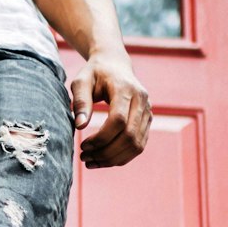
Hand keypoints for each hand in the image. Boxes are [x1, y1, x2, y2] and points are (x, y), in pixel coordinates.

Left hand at [71, 50, 151, 167]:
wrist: (115, 64)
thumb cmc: (95, 73)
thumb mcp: (82, 81)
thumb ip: (81, 101)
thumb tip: (80, 127)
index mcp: (126, 89)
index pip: (119, 120)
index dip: (101, 138)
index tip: (83, 145)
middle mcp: (142, 101)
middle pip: (129, 136)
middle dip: (106, 152)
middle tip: (84, 157)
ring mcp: (148, 112)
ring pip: (136, 145)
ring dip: (113, 158)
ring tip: (91, 162)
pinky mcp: (147, 121)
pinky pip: (138, 145)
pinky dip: (121, 157)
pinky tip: (103, 160)